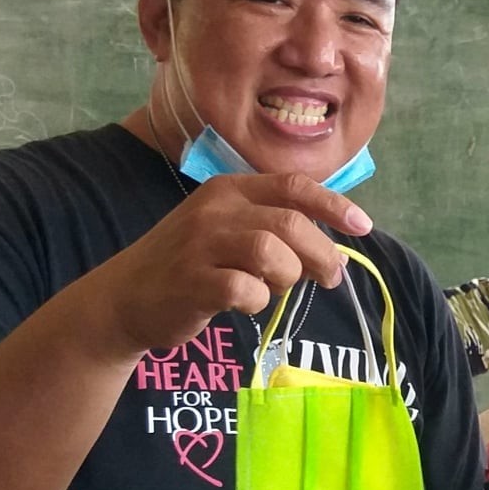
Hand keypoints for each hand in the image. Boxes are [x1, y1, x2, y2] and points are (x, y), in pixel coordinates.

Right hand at [85, 172, 371, 356]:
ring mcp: (199, 244)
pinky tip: (248, 303)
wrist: (124, 298)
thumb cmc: (189, 265)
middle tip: (330, 277)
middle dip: (321, 253)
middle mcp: (214, 209)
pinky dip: (259, 301)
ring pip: (271, 251)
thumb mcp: (228, 232)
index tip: (364, 227)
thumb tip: (335, 252)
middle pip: (290, 222)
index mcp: (229, 190)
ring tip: (278, 287)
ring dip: (288, 275)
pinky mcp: (191, 282)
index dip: (334, 205)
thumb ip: (275, 231)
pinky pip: (246, 289)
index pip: (293, 186)